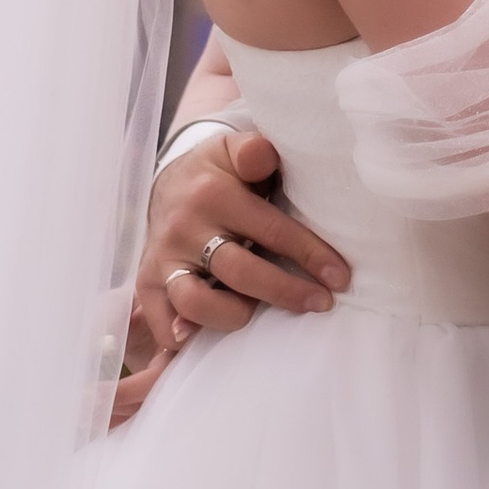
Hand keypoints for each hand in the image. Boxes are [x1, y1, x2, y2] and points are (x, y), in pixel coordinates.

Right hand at [124, 129, 349, 386]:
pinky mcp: (147, 284)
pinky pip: (163, 324)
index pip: (271, 230)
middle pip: (240, 272)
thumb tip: (263, 155)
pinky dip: (185, 337)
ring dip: (235, 315)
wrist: (167, 186)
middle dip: (286, 292)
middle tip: (321, 302)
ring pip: (196, 303)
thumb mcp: (233, 149)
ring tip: (260, 315)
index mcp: (212, 194)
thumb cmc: (217, 173)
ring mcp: (163, 260)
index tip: (341, 277)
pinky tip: (208, 339)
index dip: (311, 255)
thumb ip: (254, 151)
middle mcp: (184, 229)